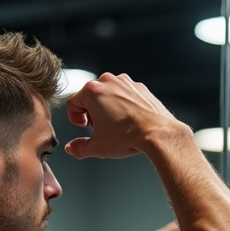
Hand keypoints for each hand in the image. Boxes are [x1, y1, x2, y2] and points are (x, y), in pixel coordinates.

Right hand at [64, 73, 188, 159]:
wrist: (157, 133)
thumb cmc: (129, 136)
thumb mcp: (97, 147)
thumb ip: (79, 148)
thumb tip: (72, 148)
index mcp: (92, 91)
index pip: (73, 103)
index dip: (75, 118)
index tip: (83, 127)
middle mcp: (108, 82)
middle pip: (91, 97)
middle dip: (92, 113)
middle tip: (100, 129)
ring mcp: (126, 83)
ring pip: (108, 94)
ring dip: (108, 109)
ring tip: (116, 127)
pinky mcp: (140, 88)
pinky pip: (125, 95)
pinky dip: (124, 106)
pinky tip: (129, 121)